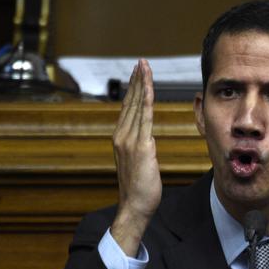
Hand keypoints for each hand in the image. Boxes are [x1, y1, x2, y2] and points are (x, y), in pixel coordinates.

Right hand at [111, 59, 161, 256]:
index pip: (128, 108)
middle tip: (141, 62)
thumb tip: (148, 140)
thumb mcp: (140, 163)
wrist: (134, 206)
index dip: (133, 90)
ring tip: (144, 67)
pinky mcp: (140, 146)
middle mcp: (121, 136)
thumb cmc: (140, 188)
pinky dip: (145, 100)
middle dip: (137, 81)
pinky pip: (144, 118)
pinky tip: (148, 88)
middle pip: (130, 102)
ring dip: (141, 84)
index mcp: (120, 139)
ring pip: (136, 106)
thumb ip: (142, 148)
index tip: (138, 74)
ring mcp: (128, 140)